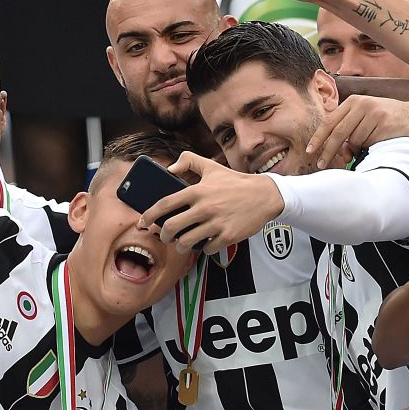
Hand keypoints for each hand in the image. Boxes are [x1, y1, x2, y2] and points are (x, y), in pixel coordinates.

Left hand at [140, 152, 282, 252]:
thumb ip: (189, 161)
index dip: (150, 215)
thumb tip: (170, 169)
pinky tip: (205, 243)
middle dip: (164, 235)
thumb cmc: (236, 182)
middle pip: (172, 227)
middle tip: (165, 236)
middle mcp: (205, 207)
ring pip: (187, 241)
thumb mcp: (212, 166)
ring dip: (181, 246)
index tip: (144, 222)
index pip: (165, 204)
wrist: (265, 195)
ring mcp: (217, 223)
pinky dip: (203, 248)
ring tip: (182, 244)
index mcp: (197, 191)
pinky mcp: (228, 236)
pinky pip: (207, 248)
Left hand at [306, 96, 408, 170]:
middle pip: (339, 132)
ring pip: (355, 140)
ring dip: (356, 149)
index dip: (319, 137)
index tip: (310, 150)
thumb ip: (349, 130)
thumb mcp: (365, 118)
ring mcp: (374, 113)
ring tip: (366, 145)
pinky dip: (369, 147)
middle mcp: (363, 104)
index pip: (330, 121)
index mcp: (354, 102)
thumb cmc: (385, 120)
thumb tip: (339, 153)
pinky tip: (377, 141)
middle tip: (321, 164)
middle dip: (329, 150)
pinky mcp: (384, 123)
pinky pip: (369, 143)